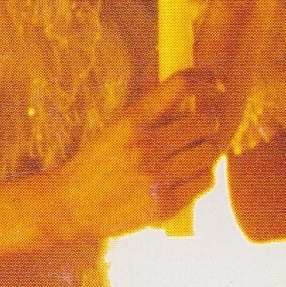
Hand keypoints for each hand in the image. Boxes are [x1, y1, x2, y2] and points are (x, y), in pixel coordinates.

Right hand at [47, 72, 228, 239]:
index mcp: (131, 122)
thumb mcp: (113, 129)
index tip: (213, 82)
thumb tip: (176, 84)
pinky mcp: (166, 204)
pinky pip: (205, 181)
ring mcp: (158, 178)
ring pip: (210, 152)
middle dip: (206, 122)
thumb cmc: (94, 164)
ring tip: (193, 152)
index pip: (180, 86)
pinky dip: (201, 175)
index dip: (204, 79)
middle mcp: (146, 147)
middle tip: (200, 127)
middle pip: (205, 122)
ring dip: (206, 150)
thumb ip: (145, 109)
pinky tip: (188, 175)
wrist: (72, 208)